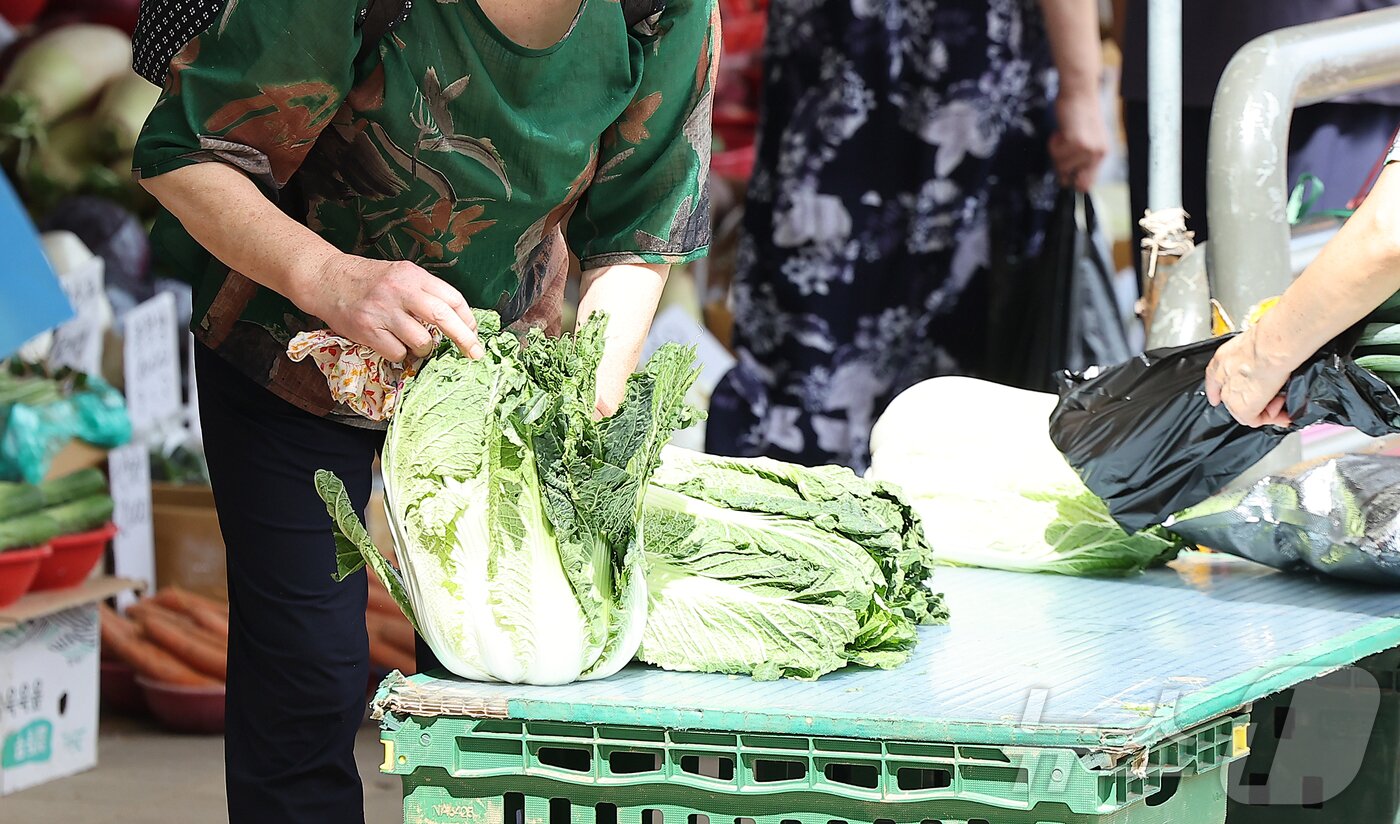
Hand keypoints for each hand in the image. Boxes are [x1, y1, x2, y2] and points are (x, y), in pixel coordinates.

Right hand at [298, 253, 483, 362]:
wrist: (327, 279)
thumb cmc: (369, 280)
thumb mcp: (401, 274)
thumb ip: (426, 292)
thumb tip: (458, 320)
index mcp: (413, 275)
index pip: (451, 297)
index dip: (467, 318)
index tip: (474, 333)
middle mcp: (400, 291)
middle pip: (443, 317)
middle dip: (464, 339)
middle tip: (474, 354)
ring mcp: (383, 311)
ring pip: (421, 341)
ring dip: (424, 349)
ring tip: (415, 343)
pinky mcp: (368, 330)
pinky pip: (398, 353)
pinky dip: (401, 354)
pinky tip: (392, 344)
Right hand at [1049, 87, 1108, 192]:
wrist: (1079, 92)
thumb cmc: (1079, 112)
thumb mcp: (1085, 138)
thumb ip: (1080, 158)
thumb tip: (1066, 180)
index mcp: (1102, 153)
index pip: (1087, 183)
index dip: (1073, 182)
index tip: (1064, 176)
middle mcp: (1098, 153)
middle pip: (1073, 180)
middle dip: (1062, 169)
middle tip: (1062, 151)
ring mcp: (1087, 149)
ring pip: (1061, 166)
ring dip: (1056, 152)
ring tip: (1063, 136)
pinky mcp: (1076, 142)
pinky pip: (1056, 154)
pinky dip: (1053, 143)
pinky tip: (1061, 132)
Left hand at [1204, 329, 1293, 427]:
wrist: (1273, 345)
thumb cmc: (1271, 339)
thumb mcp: (1256, 345)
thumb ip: (1256, 357)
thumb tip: (1269, 363)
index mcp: (1223, 358)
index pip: (1214, 378)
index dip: (1215, 391)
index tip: (1215, 399)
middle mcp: (1222, 376)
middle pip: (1232, 397)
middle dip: (1253, 401)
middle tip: (1275, 399)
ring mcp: (1229, 394)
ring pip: (1244, 410)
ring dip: (1265, 409)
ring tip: (1282, 399)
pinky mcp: (1241, 408)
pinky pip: (1254, 420)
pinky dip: (1270, 416)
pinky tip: (1281, 406)